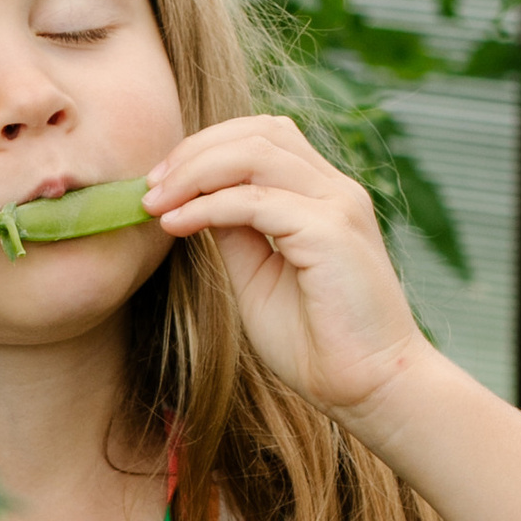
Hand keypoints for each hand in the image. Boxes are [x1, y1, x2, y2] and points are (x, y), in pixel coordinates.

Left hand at [144, 114, 421, 427]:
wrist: (371, 388)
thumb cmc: (318, 343)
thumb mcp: (260, 277)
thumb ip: (236, 234)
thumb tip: (196, 203)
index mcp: (324, 196)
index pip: (265, 137)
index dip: (207, 147)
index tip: (161, 183)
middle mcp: (336, 191)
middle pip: (258, 132)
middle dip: (194, 151)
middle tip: (150, 187)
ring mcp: (338, 206)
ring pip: (256, 154)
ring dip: (195, 171)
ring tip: (156, 202)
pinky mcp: (331, 233)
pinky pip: (256, 202)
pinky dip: (208, 206)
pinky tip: (176, 225)